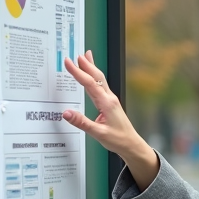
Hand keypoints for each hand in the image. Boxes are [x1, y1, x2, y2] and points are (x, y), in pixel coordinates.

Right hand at [61, 51, 158, 189]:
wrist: (131, 144)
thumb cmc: (118, 140)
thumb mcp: (98, 133)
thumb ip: (81, 122)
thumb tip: (66, 113)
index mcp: (106, 103)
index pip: (89, 83)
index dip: (78, 72)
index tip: (69, 62)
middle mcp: (109, 98)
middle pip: (96, 76)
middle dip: (86, 64)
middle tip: (75, 54)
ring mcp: (110, 99)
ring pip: (100, 79)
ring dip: (91, 67)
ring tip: (85, 56)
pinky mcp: (110, 103)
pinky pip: (101, 85)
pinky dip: (94, 76)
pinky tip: (92, 74)